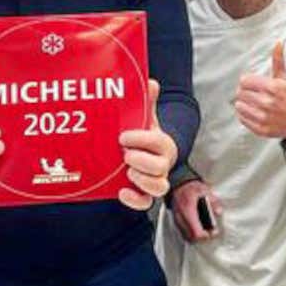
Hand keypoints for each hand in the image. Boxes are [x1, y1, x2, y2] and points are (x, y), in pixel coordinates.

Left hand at [118, 79, 177, 210]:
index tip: (123, 136)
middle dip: (141, 161)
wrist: (145, 152)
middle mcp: (163, 164)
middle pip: (160, 168)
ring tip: (127, 171)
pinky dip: (135, 199)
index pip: (159, 143)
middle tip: (124, 154)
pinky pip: (146, 203)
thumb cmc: (144, 134)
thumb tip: (151, 81)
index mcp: (164, 144)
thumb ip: (148, 102)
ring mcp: (155, 180)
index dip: (142, 140)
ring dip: (142, 180)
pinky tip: (122, 191)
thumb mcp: (145, 117)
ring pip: (159, 188)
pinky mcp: (145, 193)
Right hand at [170, 179, 222, 242]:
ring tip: (205, 229)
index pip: (196, 232)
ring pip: (187, 237)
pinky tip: (198, 226)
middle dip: (202, 237)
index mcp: (188, 210)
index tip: (213, 232)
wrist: (177, 184)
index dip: (206, 235)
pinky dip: (191, 232)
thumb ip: (213, 201)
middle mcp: (180, 218)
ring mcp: (177, 220)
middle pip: (191, 238)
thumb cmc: (190, 187)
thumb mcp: (204, 190)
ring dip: (196, 236)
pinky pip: (183, 232)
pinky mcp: (176, 221)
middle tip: (210, 231)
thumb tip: (218, 212)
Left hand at [234, 43, 285, 154]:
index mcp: (273, 87)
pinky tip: (254, 112)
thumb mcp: (285, 79)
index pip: (244, 81)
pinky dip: (245, 115)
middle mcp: (268, 102)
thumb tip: (278, 43)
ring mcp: (264, 117)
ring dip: (243, 104)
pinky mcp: (261, 129)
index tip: (252, 84)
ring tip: (253, 103)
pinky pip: (242, 119)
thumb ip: (278, 61)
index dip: (246, 82)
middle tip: (253, 94)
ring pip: (239, 106)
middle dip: (244, 92)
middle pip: (240, 93)